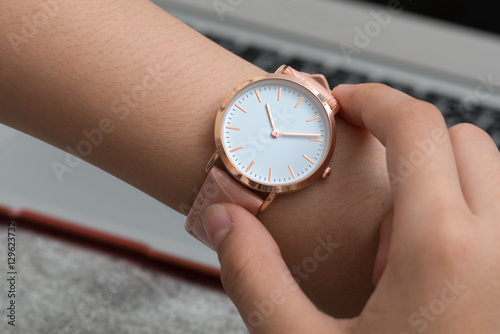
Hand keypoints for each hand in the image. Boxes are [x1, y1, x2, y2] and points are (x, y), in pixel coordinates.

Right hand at [202, 84, 499, 332]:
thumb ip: (254, 278)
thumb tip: (223, 221)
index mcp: (441, 249)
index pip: (417, 126)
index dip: (374, 99)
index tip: (343, 104)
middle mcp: (498, 246)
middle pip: (461, 136)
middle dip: (407, 131)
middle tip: (362, 154)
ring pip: (491, 169)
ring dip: (440, 165)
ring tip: (392, 209)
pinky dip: (466, 200)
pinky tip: (425, 247)